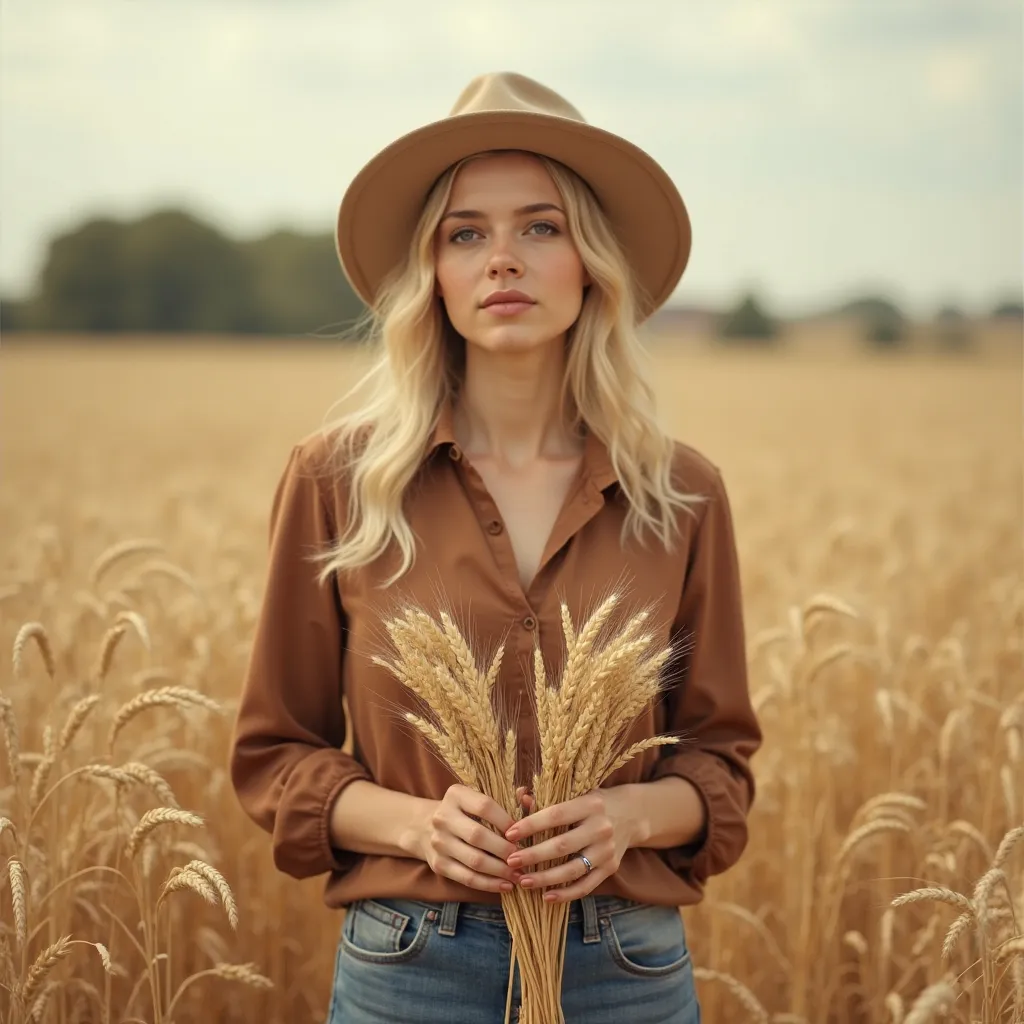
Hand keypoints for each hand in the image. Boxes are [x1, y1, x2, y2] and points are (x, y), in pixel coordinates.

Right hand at [417, 784, 523, 893]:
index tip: (521, 832)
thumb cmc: (462, 812)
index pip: (484, 806)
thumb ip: (504, 798)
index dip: (506, 820)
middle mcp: (443, 817)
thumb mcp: (475, 798)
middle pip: (478, 836)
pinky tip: (506, 885)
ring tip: (519, 875)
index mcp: (455, 795)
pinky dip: (489, 884)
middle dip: (505, 849)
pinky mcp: (438, 865)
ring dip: (501, 870)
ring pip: (474, 861)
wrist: (423, 827)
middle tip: (524, 857)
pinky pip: (467, 878)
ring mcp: (439, 843)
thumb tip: (528, 796)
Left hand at [502, 788, 636, 902]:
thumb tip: (522, 797)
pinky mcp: (611, 868)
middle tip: (510, 861)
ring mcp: (607, 850)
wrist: (632, 814)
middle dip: (533, 855)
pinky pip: (586, 886)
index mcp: (590, 804)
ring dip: (545, 878)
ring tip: (522, 881)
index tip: (509, 834)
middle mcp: (601, 827)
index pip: (555, 816)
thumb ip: (548, 796)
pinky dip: (566, 894)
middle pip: (562, 846)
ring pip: (572, 870)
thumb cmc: (594, 802)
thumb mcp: (576, 793)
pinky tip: (546, 897)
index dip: (531, 825)